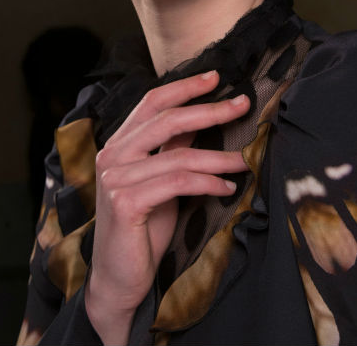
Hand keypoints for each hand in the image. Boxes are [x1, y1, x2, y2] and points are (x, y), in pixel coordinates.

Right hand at [84, 70, 249, 343]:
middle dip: (210, 110)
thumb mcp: (160, 181)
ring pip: (179, 156)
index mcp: (118, 145)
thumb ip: (173, 150)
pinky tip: (227, 188)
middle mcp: (111, 155)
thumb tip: (204, 119)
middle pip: (167, 120)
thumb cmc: (142, 230)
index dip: (185, 87)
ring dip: (219, 157)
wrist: (119, 279)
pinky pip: (178, 182)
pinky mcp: (124, 202)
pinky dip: (208, 183)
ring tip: (245, 160)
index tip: (217, 78)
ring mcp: (115, 178)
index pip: (152, 103)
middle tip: (242, 105)